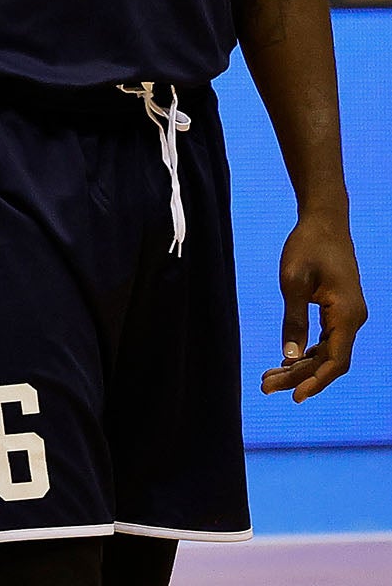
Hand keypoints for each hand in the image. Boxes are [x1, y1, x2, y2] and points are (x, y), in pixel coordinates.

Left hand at [263, 211, 364, 401]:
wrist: (324, 222)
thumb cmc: (307, 247)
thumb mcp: (293, 283)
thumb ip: (293, 320)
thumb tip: (289, 356)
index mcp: (347, 315)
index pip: (335, 361)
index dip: (315, 381)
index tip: (294, 397)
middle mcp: (353, 319)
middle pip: (329, 361)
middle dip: (299, 377)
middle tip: (266, 388)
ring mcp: (348, 316)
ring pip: (327, 352)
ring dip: (300, 366)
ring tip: (268, 379)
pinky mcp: (339, 311)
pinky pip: (326, 340)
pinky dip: (306, 352)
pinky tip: (285, 361)